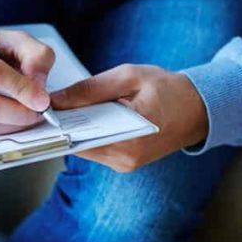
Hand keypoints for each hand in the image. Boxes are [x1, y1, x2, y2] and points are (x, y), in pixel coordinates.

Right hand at [0, 26, 55, 134]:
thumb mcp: (12, 39)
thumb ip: (34, 54)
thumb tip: (39, 84)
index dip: (21, 89)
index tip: (42, 100)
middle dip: (19, 113)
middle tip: (39, 112)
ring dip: (12, 124)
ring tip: (27, 113)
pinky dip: (0, 129)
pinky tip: (9, 118)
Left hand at [51, 64, 207, 172]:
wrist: (199, 108)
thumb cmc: (168, 89)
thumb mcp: (129, 77)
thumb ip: (90, 89)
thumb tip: (56, 100)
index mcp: (129, 140)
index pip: (78, 139)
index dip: (57, 124)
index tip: (42, 108)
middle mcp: (125, 159)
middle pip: (79, 145)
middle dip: (65, 125)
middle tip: (52, 103)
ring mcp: (125, 164)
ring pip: (86, 148)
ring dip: (77, 129)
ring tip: (70, 107)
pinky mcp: (125, 162)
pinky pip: (97, 148)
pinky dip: (89, 133)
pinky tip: (87, 116)